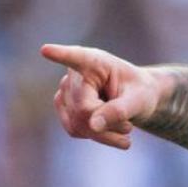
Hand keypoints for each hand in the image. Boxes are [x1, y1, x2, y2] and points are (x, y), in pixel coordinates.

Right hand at [41, 44, 159, 149]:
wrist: (137, 99)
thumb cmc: (141, 92)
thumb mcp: (141, 99)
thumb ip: (120, 110)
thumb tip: (93, 125)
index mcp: (96, 62)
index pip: (76, 58)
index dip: (61, 55)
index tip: (46, 50)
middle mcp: (75, 75)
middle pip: (83, 109)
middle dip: (109, 124)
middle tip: (129, 127)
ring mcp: (64, 92)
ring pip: (77, 124)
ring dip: (104, 134)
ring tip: (125, 129)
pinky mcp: (63, 108)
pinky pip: (75, 130)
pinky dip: (97, 136)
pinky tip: (112, 132)